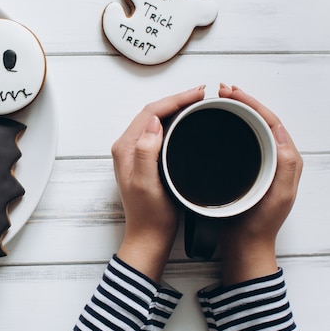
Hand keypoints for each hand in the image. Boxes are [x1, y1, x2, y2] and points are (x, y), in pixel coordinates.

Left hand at [112, 85, 204, 282]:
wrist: (149, 236)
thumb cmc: (150, 215)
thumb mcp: (148, 184)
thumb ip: (146, 153)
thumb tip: (155, 123)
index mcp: (126, 148)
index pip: (150, 112)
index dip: (175, 99)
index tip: (198, 93)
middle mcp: (127, 147)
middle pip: (153, 112)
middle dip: (178, 99)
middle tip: (204, 93)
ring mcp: (135, 153)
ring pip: (157, 120)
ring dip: (177, 108)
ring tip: (199, 102)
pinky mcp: (145, 159)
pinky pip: (160, 132)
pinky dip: (175, 121)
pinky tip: (189, 122)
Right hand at [218, 84, 302, 285]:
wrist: (244, 245)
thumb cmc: (260, 224)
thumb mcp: (280, 195)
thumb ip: (286, 166)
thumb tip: (279, 133)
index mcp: (284, 159)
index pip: (270, 120)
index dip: (252, 103)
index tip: (232, 93)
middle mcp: (272, 157)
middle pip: (258, 119)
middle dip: (241, 101)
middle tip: (222, 90)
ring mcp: (256, 163)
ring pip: (247, 128)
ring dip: (233, 111)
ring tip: (217, 100)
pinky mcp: (241, 169)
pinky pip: (236, 141)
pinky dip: (225, 128)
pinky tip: (213, 124)